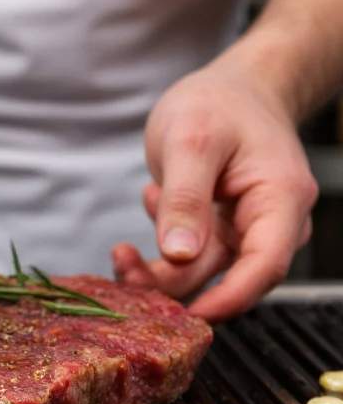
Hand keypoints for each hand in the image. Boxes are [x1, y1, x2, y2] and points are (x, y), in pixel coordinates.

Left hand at [112, 65, 316, 322]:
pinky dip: (162, 241)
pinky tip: (154, 198)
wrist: (229, 88)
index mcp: (280, 200)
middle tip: (124, 270)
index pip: (265, 266)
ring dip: (157, 266)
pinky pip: (188, 255)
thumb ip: (186, 198)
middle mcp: (269, 222)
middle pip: (226, 276)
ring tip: (123, 248)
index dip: (229, 299)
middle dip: (172, 283)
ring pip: (200, 270)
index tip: (188, 315)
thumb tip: (180, 254)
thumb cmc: (218, 103)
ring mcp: (243, 228)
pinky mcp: (219, 229)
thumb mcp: (191, 141)